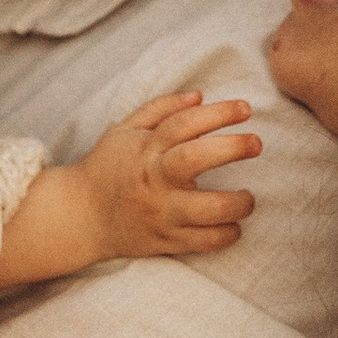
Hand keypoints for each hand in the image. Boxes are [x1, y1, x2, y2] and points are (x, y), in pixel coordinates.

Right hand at [100, 92, 261, 259]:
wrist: (81, 216)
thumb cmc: (107, 167)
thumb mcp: (125, 130)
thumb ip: (161, 109)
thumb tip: (199, 95)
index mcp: (146, 149)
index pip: (184, 123)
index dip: (217, 113)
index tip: (245, 108)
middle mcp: (154, 179)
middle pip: (195, 159)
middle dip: (231, 148)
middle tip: (256, 143)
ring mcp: (161, 213)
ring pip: (206, 209)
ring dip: (237, 203)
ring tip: (248, 198)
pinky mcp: (165, 241)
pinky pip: (203, 242)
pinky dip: (225, 235)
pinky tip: (233, 225)